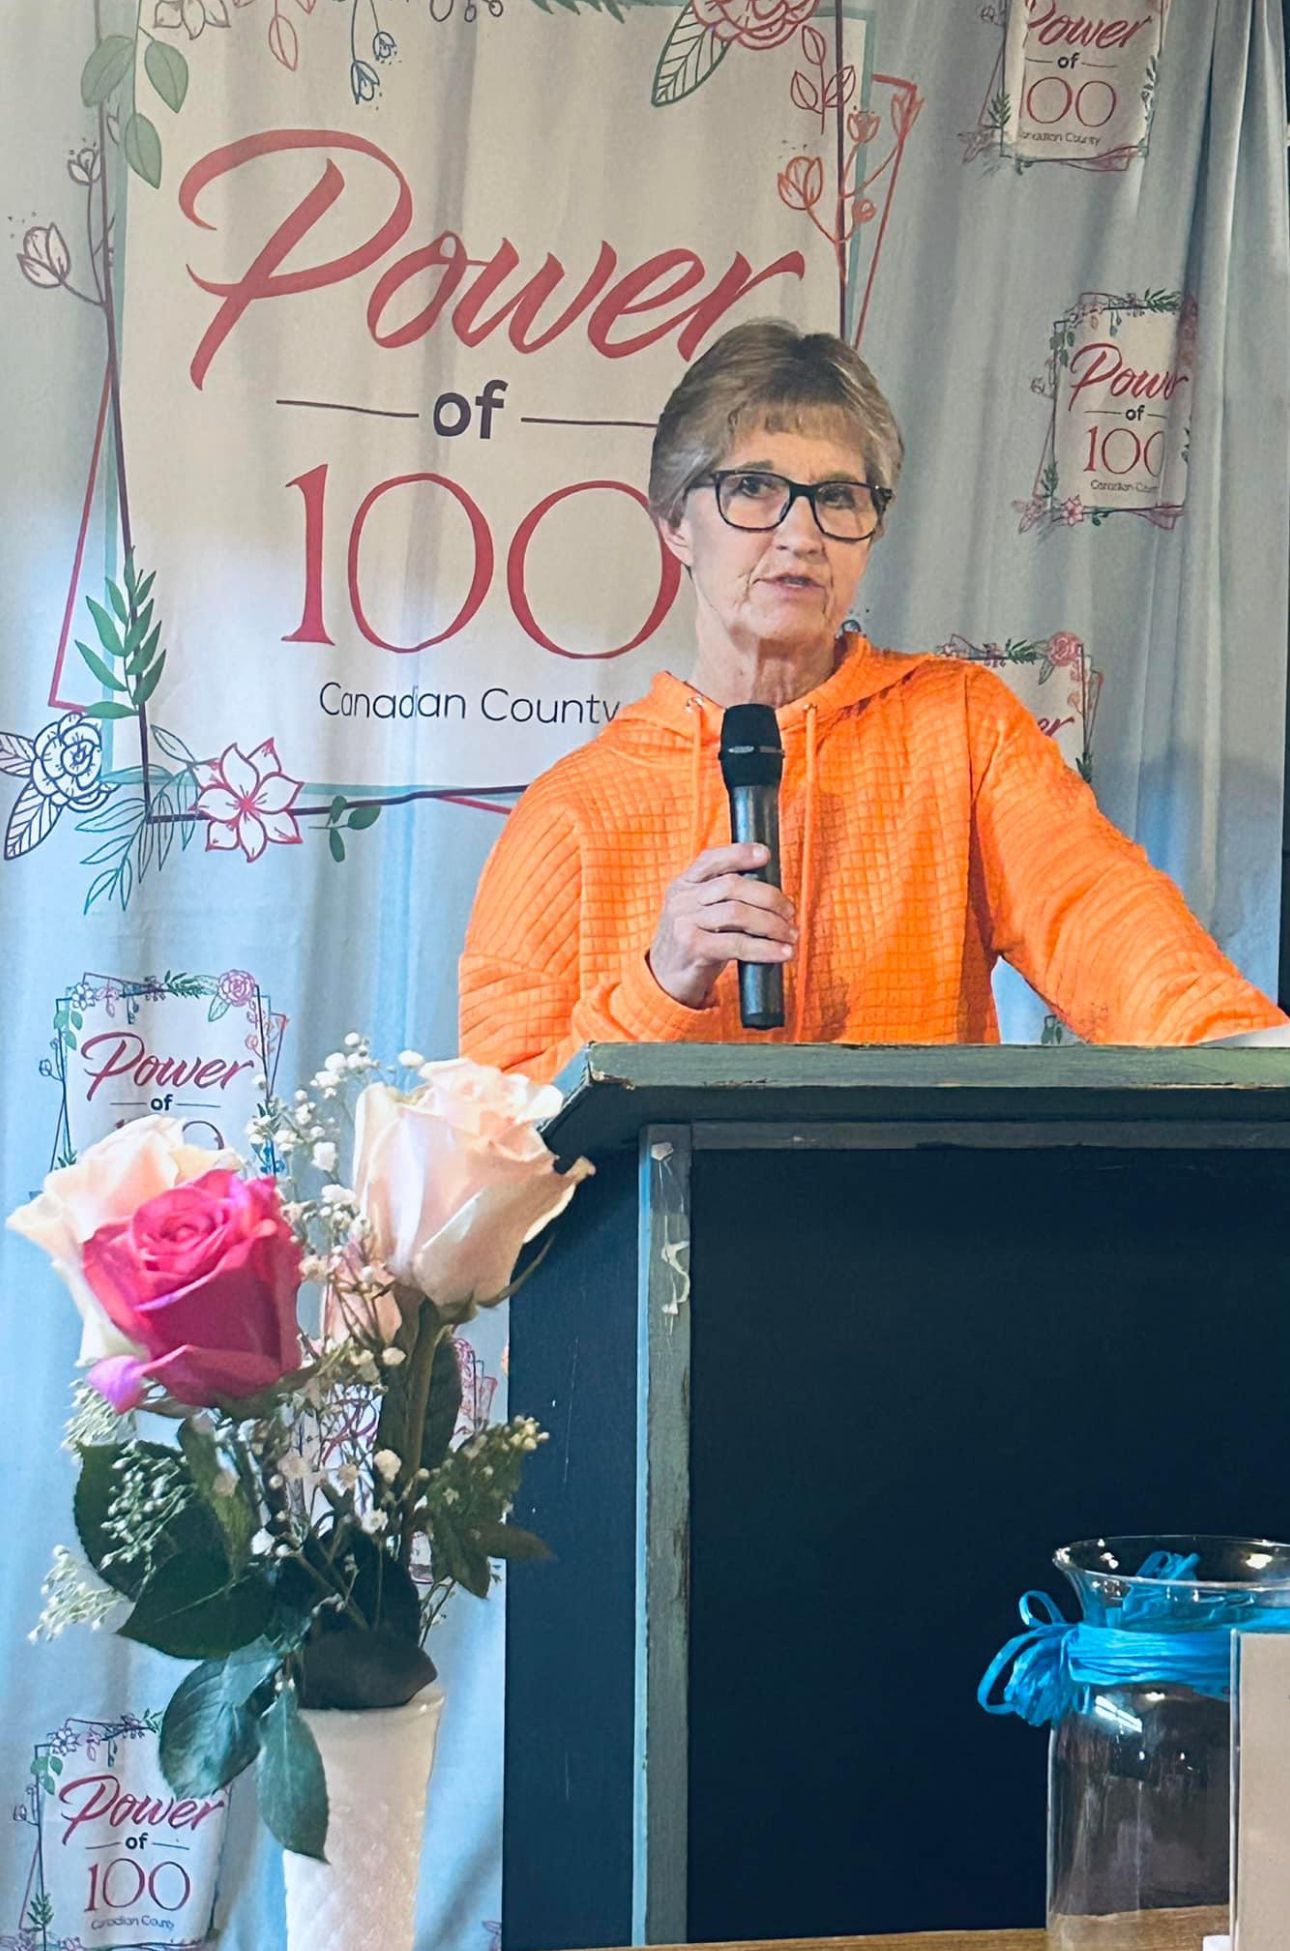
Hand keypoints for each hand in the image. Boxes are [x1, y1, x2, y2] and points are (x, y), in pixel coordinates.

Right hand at [647, 843, 796, 1009]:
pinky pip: (737, 943)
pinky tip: (782, 953)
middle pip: (732, 885)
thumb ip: (722, 898)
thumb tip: (771, 893)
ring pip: (738, 913)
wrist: (665, 981)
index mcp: (683, 885)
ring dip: (772, 924)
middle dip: (769, 897)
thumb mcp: (700, 914)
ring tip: (790, 934)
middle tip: (790, 912)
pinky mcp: (693, 948)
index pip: (711, 860)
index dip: (740, 853)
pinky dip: (765, 948)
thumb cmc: (694, 944)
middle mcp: (681, 900)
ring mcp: (685, 923)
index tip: (765, 855)